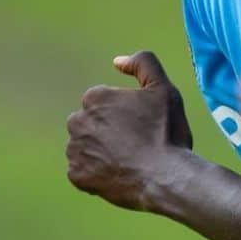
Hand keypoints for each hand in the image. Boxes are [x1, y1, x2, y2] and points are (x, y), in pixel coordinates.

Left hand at [66, 50, 193, 211]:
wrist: (166, 178)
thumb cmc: (166, 133)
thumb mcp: (163, 89)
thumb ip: (143, 63)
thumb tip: (118, 61)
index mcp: (94, 98)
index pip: (102, 104)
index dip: (124, 116)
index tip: (140, 127)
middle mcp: (77, 121)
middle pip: (90, 124)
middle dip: (106, 132)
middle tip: (134, 146)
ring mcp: (74, 150)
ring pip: (85, 148)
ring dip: (100, 152)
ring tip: (127, 162)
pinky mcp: (76, 176)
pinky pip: (82, 172)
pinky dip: (96, 174)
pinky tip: (118, 175)